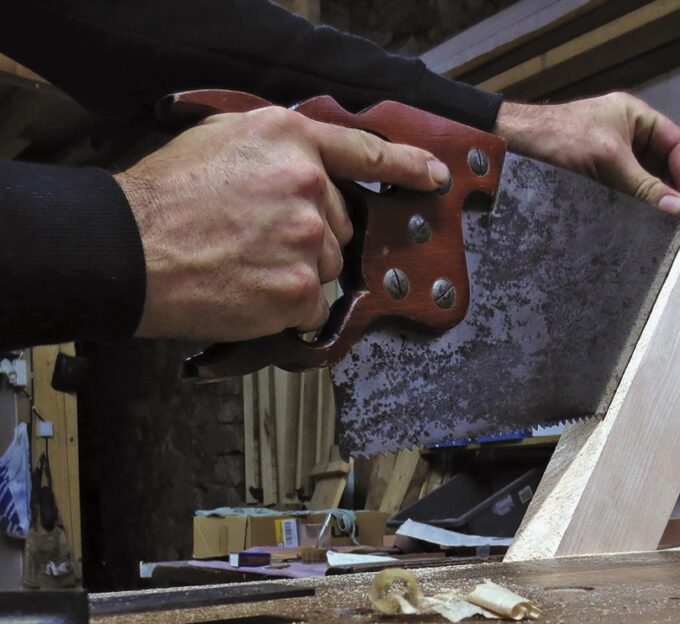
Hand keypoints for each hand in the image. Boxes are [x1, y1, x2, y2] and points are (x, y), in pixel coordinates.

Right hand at [115, 106, 450, 340]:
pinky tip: (246, 292)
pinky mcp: (299, 288)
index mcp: (290, 140)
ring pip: (326, 267)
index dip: (406, 165)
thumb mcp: (222, 139)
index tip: (432, 176)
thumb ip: (278, 148)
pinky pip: (310, 305)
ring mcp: (306, 238)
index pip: (366, 150)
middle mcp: (307, 184)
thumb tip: (312, 167)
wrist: (126, 249)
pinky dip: (283, 307)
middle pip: (339, 225)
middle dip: (308, 236)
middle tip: (253, 238)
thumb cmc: (163, 197)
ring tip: (242, 264)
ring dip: (295, 272)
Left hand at [494, 92, 679, 215]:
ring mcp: (606, 160)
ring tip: (663, 229)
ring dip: (650, 205)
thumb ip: (643, 184)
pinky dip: (629, 212)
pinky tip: (635, 228)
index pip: (676, 144)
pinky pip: (619, 198)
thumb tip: (677, 207)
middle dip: (671, 192)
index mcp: (633, 117)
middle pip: (661, 168)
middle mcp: (624, 137)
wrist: (508, 146)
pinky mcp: (590, 182)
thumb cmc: (555, 136)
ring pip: (640, 186)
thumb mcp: (607, 158)